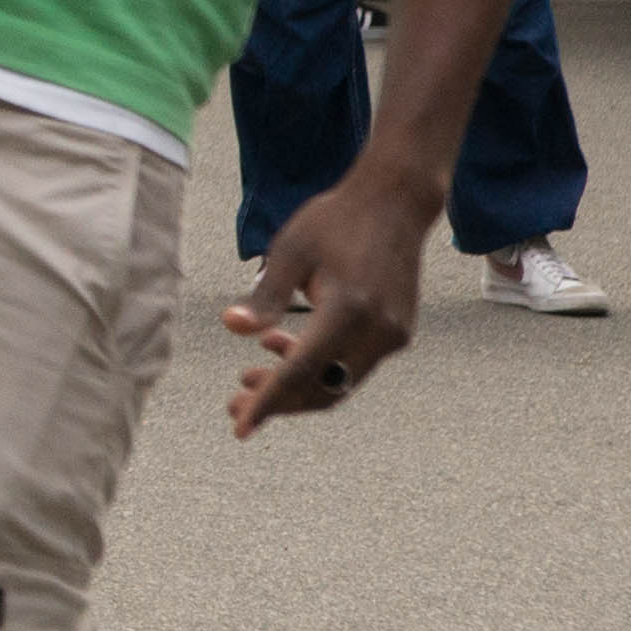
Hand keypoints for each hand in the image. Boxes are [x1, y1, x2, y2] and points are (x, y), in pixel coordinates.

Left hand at [223, 171, 426, 435]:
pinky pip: (355, 365)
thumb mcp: (291, 250)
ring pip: (340, 381)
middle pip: (323, 388)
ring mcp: (394, 335)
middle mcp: (378, 330)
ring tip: (248, 374)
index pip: (301, 371)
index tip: (241, 427)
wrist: (395, 203)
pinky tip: (283, 348)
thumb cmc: (335, 220)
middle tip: (234, 402)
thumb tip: (231, 327)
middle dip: (279, 402)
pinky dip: (320, 367)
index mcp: (348, 309)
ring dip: (297, 385)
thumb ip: (265, 296)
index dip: (269, 402)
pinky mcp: (399, 333)